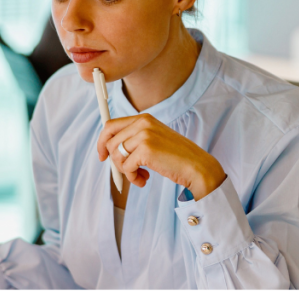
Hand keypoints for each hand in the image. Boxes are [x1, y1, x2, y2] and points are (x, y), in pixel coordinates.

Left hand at [98, 114, 225, 199]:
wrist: (196, 166)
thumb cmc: (176, 157)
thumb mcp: (154, 140)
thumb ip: (134, 140)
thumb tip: (109, 150)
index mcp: (144, 118)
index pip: (111, 125)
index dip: (102, 142)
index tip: (102, 156)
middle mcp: (143, 123)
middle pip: (110, 141)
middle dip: (114, 160)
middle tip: (125, 171)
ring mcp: (144, 135)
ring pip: (116, 155)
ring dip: (125, 171)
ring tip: (139, 176)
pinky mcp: (146, 150)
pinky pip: (126, 167)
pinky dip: (133, 177)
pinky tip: (145, 179)